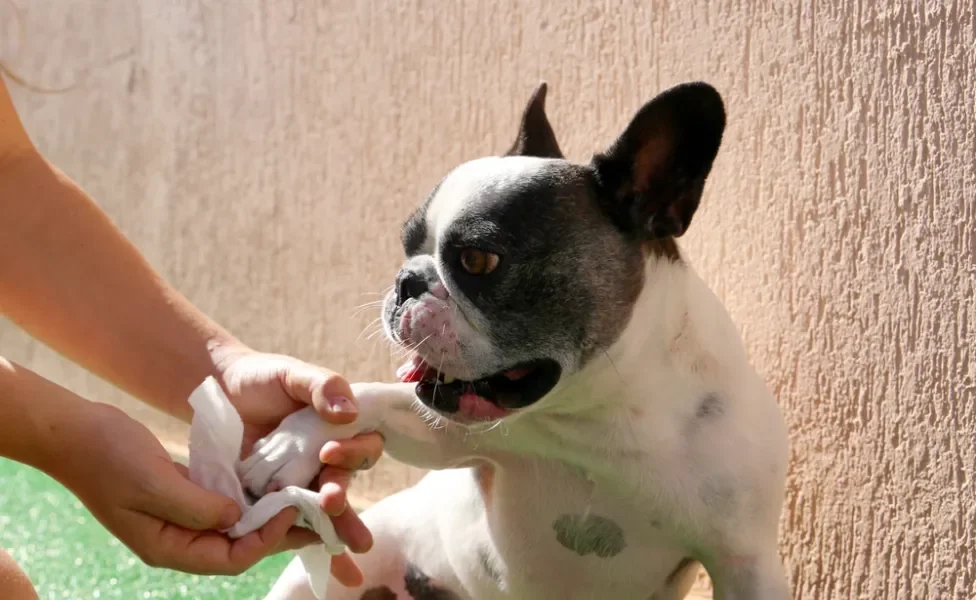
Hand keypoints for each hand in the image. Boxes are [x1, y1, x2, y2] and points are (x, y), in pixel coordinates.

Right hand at [53, 402, 300, 574]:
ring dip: (272, 514)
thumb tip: (238, 518)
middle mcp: (179, 540)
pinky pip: (228, 503)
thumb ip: (197, 506)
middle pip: (242, 547)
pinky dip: (253, 496)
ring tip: (309, 500)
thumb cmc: (109, 458)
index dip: (266, 538)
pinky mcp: (187, 495)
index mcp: (168, 548)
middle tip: (321, 518)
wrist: (76, 433)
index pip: (231, 558)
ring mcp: (182, 519)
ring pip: (239, 525)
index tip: (292, 510)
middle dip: (281, 534)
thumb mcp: (154, 483)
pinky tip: (279, 480)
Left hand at [213, 346, 384, 585]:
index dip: (352, 453)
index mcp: (339, 431)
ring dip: (334, 529)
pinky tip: (324, 565)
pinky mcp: (271, 498)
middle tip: (334, 503)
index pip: (361, 448)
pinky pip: (288, 522)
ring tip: (343, 549)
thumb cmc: (264, 377)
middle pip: (344, 486)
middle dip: (346, 503)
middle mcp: (325, 461)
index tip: (329, 451)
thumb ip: (323, 386)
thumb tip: (349, 412)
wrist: (219, 388)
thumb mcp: (295, 375)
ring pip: (322, 511)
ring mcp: (299, 482)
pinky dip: (303, 542)